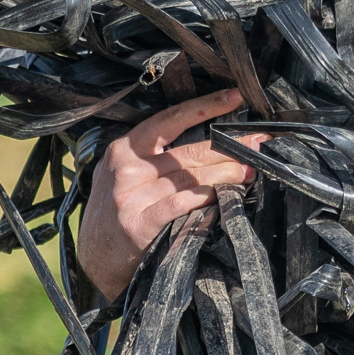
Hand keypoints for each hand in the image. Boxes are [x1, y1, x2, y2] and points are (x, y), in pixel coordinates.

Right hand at [76, 87, 251, 301]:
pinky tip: (225, 194)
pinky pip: (182, 204)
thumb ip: (159, 160)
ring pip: (190, 178)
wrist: (96, 257)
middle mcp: (127, 168)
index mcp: (125, 149)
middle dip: (228, 147)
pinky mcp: (140, 223)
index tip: (233, 97)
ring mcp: (131, 196)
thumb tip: (215, 149)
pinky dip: (207, 198)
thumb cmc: (121, 212)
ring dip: (225, 174)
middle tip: (256, 145)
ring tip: (248, 172)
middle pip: (188, 151)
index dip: (204, 107)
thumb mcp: (128, 176)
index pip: (169, 119)